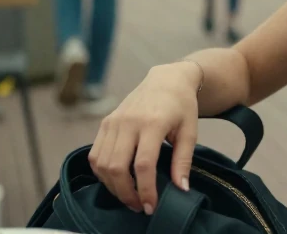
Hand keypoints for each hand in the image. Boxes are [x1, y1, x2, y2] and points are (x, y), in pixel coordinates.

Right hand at [89, 60, 202, 214]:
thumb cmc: (182, 106)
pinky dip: (102, 173)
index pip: (143, 164)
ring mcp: (113, 121)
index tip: (150, 206)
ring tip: (128, 195)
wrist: (166, 80)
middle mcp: (129, 121)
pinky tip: (117, 180)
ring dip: (112, 186)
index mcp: (153, 122)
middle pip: (116, 166)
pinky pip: (95, 154)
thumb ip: (183, 161)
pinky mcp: (105, 123)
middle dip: (125, 193)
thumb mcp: (190, 132)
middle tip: (138, 206)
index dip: (145, 189)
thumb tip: (181, 189)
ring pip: (101, 163)